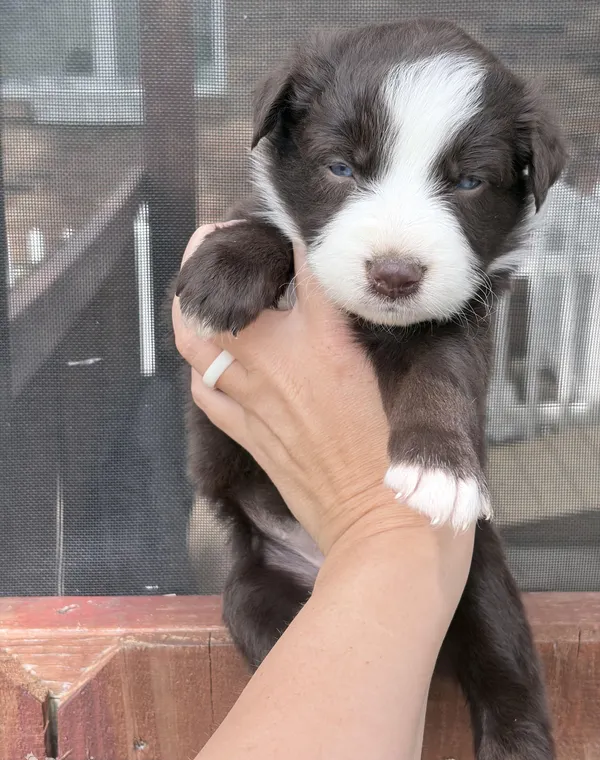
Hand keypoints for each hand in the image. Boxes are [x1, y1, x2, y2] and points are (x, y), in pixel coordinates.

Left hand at [173, 223, 429, 554]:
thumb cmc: (405, 457)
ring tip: (203, 289)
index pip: (298, 260)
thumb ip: (378, 327)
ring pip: (194, 340)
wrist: (383, 528)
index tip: (292, 221)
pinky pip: (204, 388)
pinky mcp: (248, 434)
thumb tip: (355, 295)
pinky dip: (201, 363)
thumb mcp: (409, 374)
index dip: (291, 231)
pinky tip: (217, 358)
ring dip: (192, 306)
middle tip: (217, 237)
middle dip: (208, 255)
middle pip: (216, 294)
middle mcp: (276, 362)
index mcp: (323, 340)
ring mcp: (253, 400)